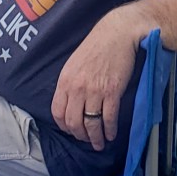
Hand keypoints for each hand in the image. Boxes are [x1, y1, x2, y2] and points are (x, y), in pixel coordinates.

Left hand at [51, 11, 139, 150]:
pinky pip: (108, 118)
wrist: (118, 32)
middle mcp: (77, 88)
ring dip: (95, 138)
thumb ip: (71, 83)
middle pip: (73, 123)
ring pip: (91, 124)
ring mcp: (95, 90)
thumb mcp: (75, 62)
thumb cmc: (98, 45)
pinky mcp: (112, 91)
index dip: (65, 126)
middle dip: (80, 135)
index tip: (72, 130)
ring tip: (100, 144)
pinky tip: (111, 134)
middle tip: (87, 139)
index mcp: (65, 80)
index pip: (58, 112)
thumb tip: (70, 103)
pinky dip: (109, 130)